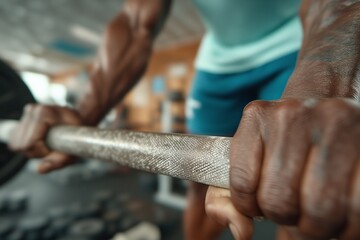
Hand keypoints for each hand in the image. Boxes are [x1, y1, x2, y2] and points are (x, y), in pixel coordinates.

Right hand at [8, 104, 81, 173]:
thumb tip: (41, 169)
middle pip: (21, 145)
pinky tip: (40, 141)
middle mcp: (33, 110)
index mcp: (45, 113)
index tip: (55, 148)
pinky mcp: (22, 119)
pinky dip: (26, 146)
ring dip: (31, 150)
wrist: (79, 119)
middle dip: (36, 152)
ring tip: (46, 143)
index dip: (42, 152)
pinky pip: (15, 142)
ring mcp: (26, 113)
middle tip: (52, 147)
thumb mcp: (74, 148)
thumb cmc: (77, 132)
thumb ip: (59, 161)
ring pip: (16, 144)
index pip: (30, 143)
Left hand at [206, 98, 359, 238]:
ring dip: (315, 225)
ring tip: (315, 212)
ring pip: (318, 209)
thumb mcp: (252, 151)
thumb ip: (230, 191)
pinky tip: (340, 213)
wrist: (325, 101)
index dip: (251, 206)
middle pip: (279, 200)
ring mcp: (332, 123)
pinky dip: (346, 226)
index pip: (243, 183)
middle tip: (293, 211)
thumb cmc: (287, 136)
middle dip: (285, 218)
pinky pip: (355, 207)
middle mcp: (292, 116)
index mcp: (257, 118)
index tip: (259, 206)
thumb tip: (240, 231)